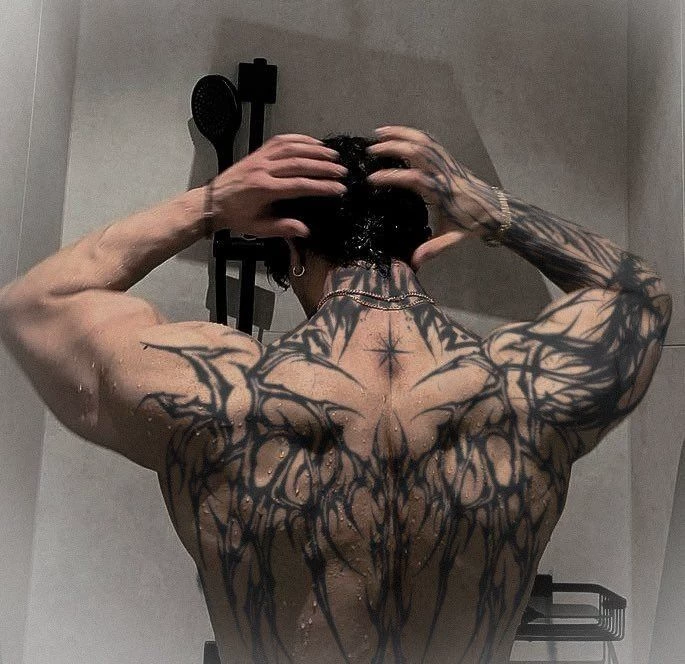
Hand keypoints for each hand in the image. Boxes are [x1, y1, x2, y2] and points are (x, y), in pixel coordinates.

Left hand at [208, 134, 347, 236]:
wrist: (212, 202)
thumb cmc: (236, 216)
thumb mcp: (258, 228)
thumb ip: (282, 228)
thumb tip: (305, 230)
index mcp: (264, 190)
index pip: (299, 185)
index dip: (322, 186)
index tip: (339, 188)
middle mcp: (263, 170)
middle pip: (299, 163)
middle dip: (323, 167)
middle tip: (341, 171)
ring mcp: (260, 158)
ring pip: (292, 148)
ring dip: (315, 150)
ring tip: (333, 156)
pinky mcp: (258, 152)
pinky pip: (280, 141)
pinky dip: (299, 139)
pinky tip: (313, 143)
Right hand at [366, 125, 499, 270]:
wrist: (495, 208)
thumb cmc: (471, 224)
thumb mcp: (452, 238)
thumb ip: (433, 249)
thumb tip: (414, 262)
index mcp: (442, 192)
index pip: (414, 179)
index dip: (392, 177)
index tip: (372, 179)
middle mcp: (444, 174)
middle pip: (417, 152)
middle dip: (393, 147)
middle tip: (371, 150)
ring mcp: (447, 163)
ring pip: (423, 141)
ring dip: (400, 134)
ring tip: (379, 133)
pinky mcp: (449, 159)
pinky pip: (430, 141)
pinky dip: (412, 134)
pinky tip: (398, 133)